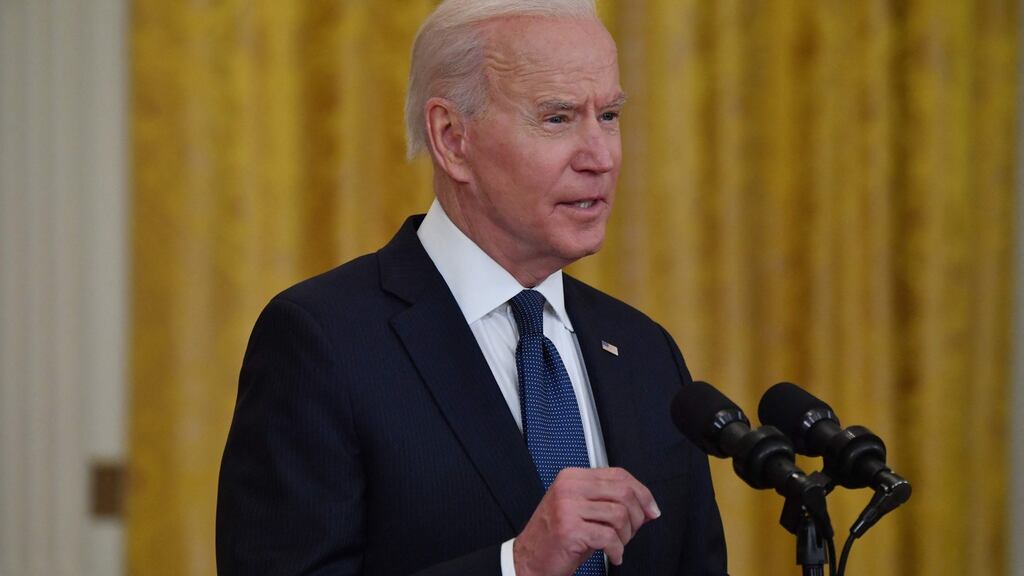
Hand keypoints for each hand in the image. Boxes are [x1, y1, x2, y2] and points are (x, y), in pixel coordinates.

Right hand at [513, 467, 660, 575]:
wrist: (528, 559)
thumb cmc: (555, 537)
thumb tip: (646, 507)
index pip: (619, 474)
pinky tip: (613, 555)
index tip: (651, 509)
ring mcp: (568, 507)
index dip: (642, 492)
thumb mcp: (582, 512)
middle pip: (623, 492)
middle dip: (637, 516)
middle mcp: (569, 487)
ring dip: (626, 536)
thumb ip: (610, 503)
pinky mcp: (570, 529)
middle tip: (632, 532)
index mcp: (572, 477)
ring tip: (617, 545)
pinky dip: (617, 550)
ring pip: (619, 515)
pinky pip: (609, 537)